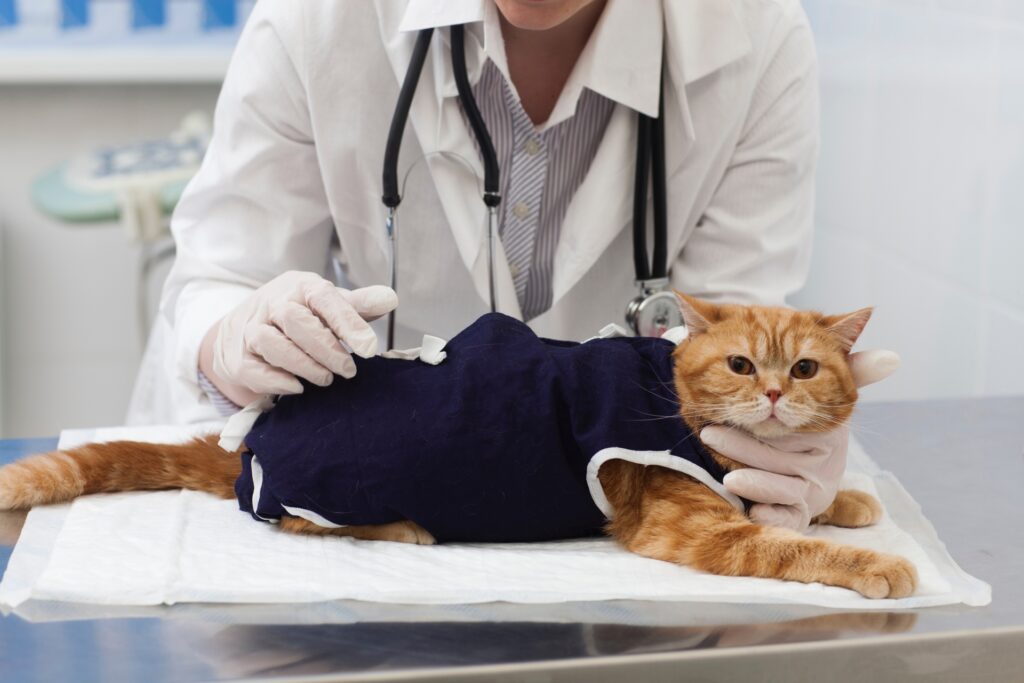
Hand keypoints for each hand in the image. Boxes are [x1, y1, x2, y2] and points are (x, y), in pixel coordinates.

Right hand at [203, 272, 397, 405]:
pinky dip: (277, 380)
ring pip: (272, 343)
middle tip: (349, 370)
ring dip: (303, 364)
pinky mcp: (239, 358)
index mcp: (301, 287)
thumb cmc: (300, 316)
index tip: (369, 348)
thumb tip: (390, 298)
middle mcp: (273, 303)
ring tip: (326, 378)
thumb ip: (358, 306)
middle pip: (295, 320)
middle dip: (325, 348)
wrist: (244, 329)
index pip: (324, 298)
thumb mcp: (328, 306)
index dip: (348, 322)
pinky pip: (254, 370)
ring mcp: (251, 329)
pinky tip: (298, 387)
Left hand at [701, 350, 899, 530]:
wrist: (806, 465)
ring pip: (782, 489)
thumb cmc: (806, 422)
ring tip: (729, 478)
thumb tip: (892, 357)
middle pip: (781, 456)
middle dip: (744, 445)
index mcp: (827, 434)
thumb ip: (850, 370)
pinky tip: (754, 512)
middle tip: (710, 433)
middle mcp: (820, 465)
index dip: (783, 413)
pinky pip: (788, 519)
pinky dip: (773, 516)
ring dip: (756, 484)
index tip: (758, 404)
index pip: (804, 420)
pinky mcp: (799, 514)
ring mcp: (810, 492)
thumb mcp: (826, 395)